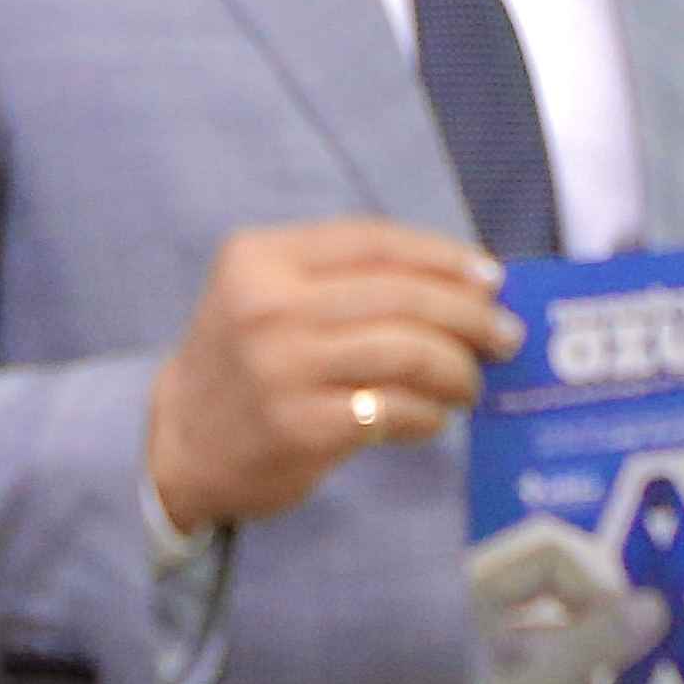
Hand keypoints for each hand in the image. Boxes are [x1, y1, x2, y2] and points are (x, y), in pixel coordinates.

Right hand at [142, 219, 519, 532]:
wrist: (179, 443)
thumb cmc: (243, 361)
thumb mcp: (267, 295)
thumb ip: (345, 279)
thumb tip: (464, 284)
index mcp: (262, 258)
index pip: (374, 241)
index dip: (443, 255)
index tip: (490, 277)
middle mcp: (268, 307)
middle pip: (401, 295)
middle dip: (469, 315)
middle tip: (504, 336)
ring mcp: (283, 369)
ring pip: (406, 351)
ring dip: (457, 369)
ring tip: (470, 382)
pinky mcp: (301, 427)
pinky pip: (393, 410)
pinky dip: (428, 413)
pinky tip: (432, 417)